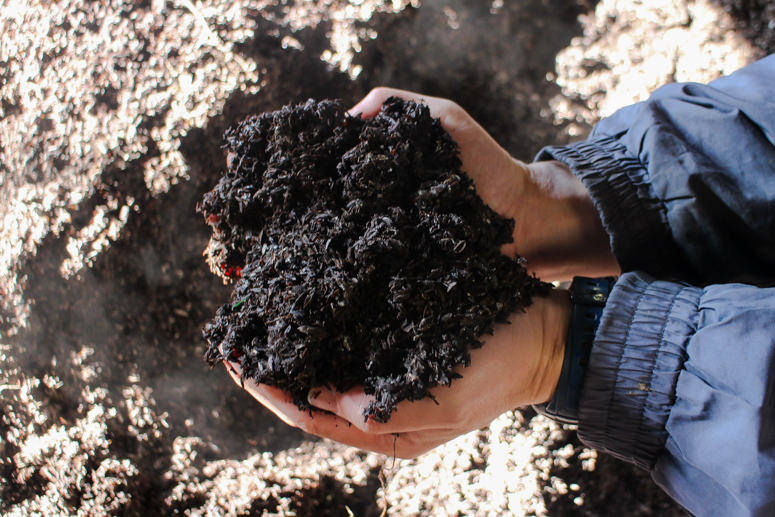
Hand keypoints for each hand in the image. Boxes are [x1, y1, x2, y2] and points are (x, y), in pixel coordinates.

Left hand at [222, 87, 609, 456]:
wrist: (541, 335)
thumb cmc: (499, 370)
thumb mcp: (446, 402)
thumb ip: (384, 410)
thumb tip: (320, 398)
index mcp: (384, 428)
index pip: (311, 415)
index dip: (271, 392)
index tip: (238, 363)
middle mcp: (375, 398)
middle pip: (307, 387)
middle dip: (270, 364)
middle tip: (234, 333)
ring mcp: (383, 364)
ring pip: (322, 356)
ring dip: (291, 337)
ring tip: (257, 310)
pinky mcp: (393, 333)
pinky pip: (346, 329)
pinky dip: (321, 316)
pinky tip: (304, 294)